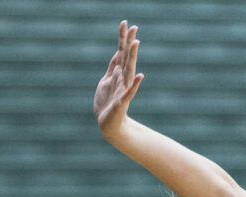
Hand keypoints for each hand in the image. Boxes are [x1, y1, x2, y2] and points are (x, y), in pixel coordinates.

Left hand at [94, 21, 143, 140]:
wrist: (108, 124)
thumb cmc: (107, 103)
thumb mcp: (106, 81)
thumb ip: (112, 67)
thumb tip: (117, 53)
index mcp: (116, 73)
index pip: (121, 52)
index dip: (123, 38)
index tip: (126, 23)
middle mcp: (122, 79)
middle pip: (126, 57)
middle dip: (129, 42)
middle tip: (134, 27)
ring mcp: (123, 89)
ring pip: (128, 70)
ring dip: (132, 57)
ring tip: (136, 43)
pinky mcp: (122, 102)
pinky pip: (129, 92)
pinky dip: (134, 84)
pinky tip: (139, 76)